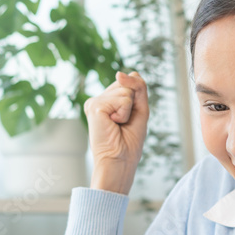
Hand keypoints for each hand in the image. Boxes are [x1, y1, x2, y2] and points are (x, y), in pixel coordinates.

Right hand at [84, 71, 148, 194]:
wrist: (119, 161)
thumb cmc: (129, 141)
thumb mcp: (140, 109)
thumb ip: (137, 87)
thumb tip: (120, 73)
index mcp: (108, 100)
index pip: (130, 81)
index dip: (137, 100)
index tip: (128, 119)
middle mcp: (99, 98)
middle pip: (128, 84)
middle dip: (134, 105)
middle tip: (123, 123)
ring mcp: (95, 101)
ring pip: (126, 90)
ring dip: (129, 111)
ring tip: (118, 125)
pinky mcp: (94, 106)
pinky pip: (123, 100)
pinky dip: (124, 114)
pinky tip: (113, 124)